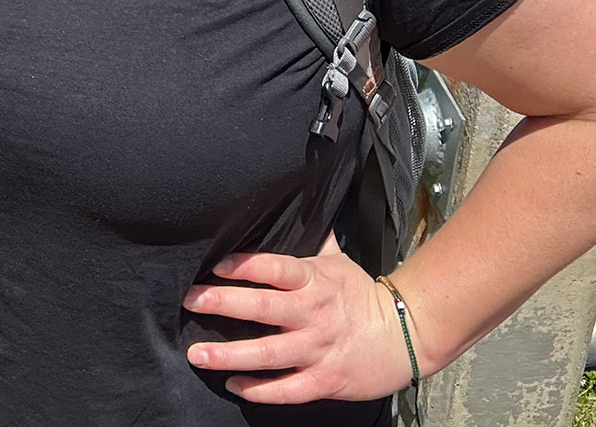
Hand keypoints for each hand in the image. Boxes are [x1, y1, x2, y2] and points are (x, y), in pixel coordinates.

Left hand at [182, 234, 417, 403]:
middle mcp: (313, 313)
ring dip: (229, 354)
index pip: (275, 268)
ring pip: (268, 354)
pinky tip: (234, 384)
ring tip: (197, 354)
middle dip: (223, 304)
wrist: (405, 336)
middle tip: (191, 301)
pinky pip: (287, 390)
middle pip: (263, 308)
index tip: (215, 266)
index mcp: (314, 280)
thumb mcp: (337, 261)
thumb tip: (289, 204)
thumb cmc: (362, 296)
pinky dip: (259, 390)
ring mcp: (318, 349)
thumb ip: (310, 238)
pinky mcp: (325, 381)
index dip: (244, 265)